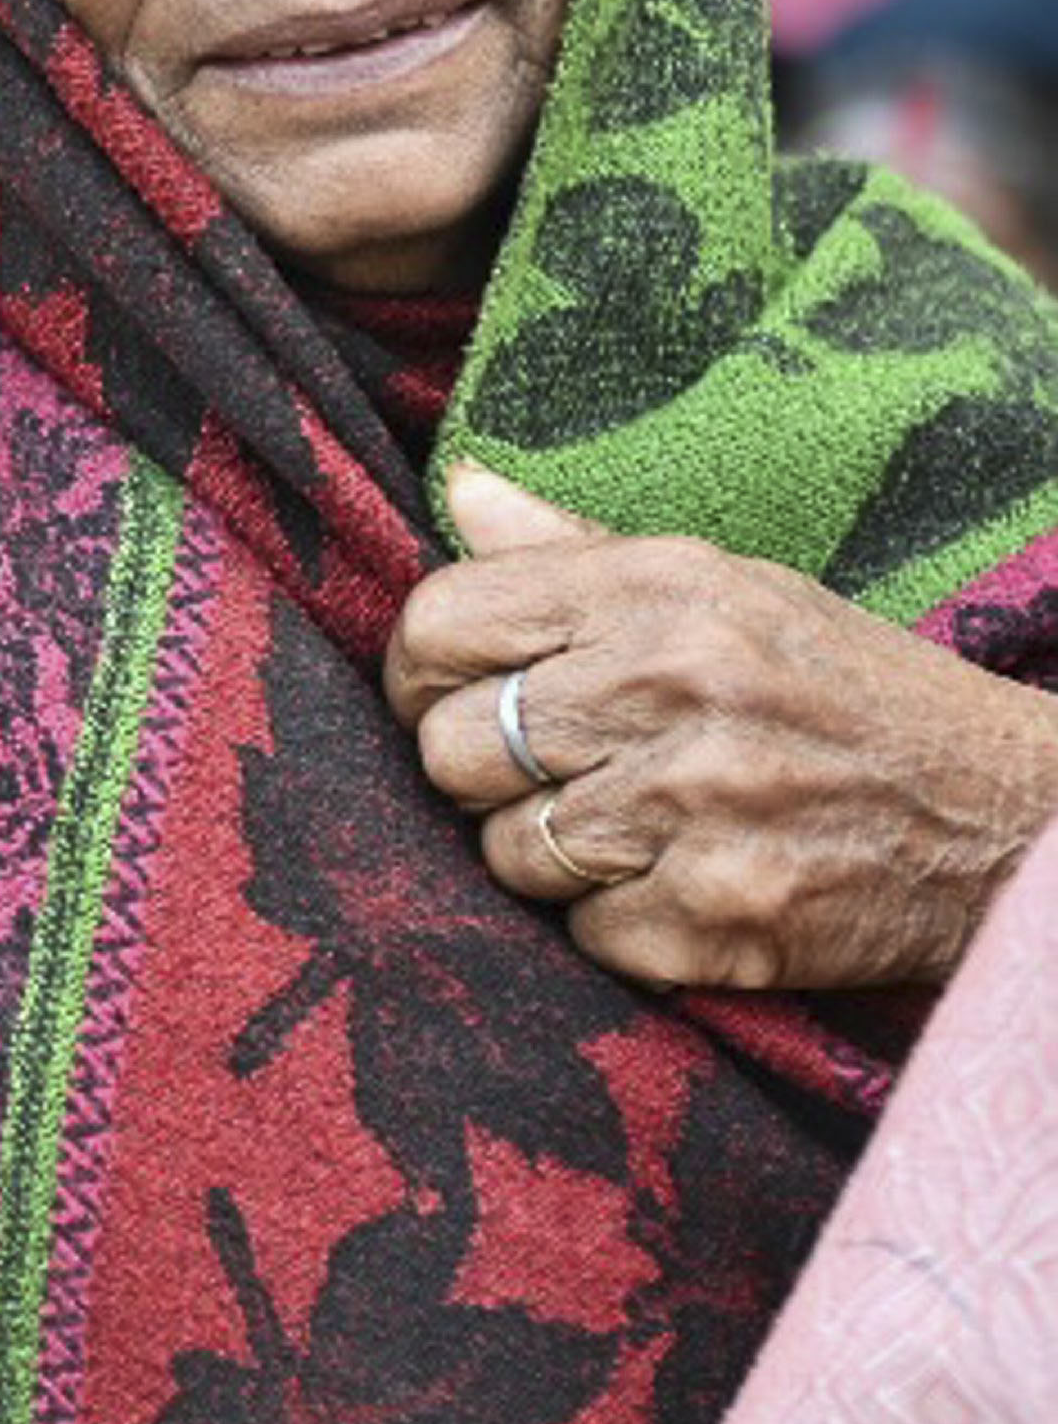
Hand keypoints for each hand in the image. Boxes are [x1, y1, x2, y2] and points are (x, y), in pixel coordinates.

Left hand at [390, 463, 1057, 989]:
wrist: (1014, 818)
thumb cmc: (846, 693)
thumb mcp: (732, 588)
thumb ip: (578, 553)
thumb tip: (457, 489)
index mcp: (662, 590)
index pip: (440, 622)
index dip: (424, 674)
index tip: (457, 699)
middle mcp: (673, 683)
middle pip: (451, 748)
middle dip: (485, 776)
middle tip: (559, 778)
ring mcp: (696, 803)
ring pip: (505, 852)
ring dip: (554, 859)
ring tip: (639, 833)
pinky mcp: (720, 912)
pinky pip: (583, 935)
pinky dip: (622, 929)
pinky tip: (689, 889)